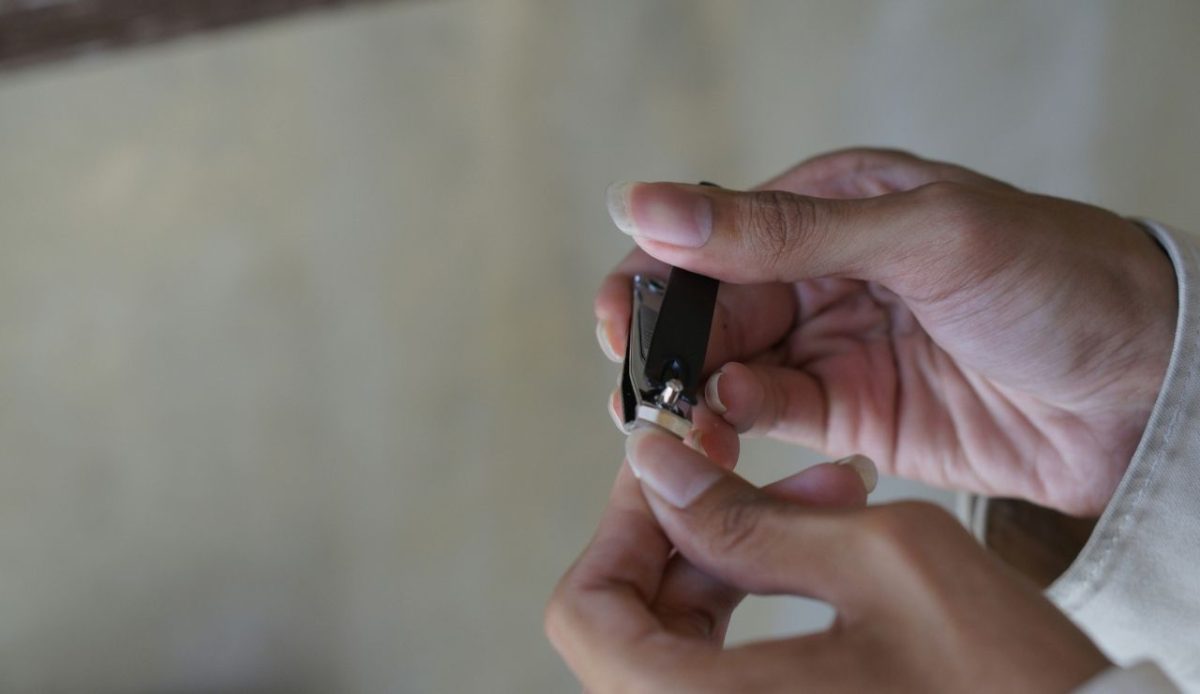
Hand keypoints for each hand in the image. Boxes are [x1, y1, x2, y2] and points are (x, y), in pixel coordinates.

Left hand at [546, 429, 1110, 692]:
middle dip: (685, 532)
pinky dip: (757, 599)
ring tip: (819, 497)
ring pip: (675, 639)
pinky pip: (722, 668)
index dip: (618, 527)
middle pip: (626, 624)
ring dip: (731, 556)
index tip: (668, 471)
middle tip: (743, 472)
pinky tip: (824, 545)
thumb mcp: (880, 560)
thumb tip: (660, 470)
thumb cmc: (1007, 684)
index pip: (585, 616)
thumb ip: (748, 515)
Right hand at [595, 149, 1176, 514]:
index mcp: (830, 204)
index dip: (655, 278)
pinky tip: (734, 429)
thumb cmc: (1055, 278)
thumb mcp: (918, 234)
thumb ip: (781, 230)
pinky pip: (771, 418)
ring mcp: (834, 346)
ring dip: (694, 395)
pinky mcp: (851, 416)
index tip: (622, 325)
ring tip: (680, 423)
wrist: (1146, 386)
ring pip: (728, 368)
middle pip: (709, 309)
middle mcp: (821, 273)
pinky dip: (740, 426)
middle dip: (667, 348)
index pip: (713, 237)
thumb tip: (648, 205)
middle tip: (642, 391)